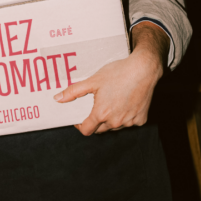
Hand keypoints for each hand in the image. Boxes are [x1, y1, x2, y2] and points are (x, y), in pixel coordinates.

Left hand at [53, 21, 167, 135]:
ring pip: (115, 126)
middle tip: (97, 105)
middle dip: (96, 120)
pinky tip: (126, 101)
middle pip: (100, 129)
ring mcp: (129, 122)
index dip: (80, 125)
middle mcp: (116, 122)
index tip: (80, 118)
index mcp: (101, 114)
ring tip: (112, 101)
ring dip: (111, 119)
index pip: (86, 130)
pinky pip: (129, 122)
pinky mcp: (141, 120)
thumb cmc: (117, 73)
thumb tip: (57, 99)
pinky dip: (126, 116)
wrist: (143, 69)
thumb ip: (74, 91)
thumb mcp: (93, 80)